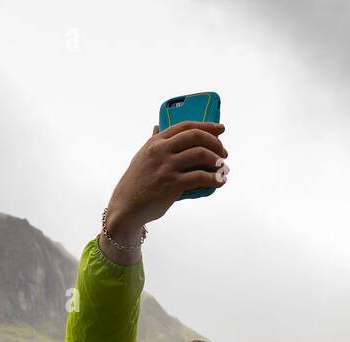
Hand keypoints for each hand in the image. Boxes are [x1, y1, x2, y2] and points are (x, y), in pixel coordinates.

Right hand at [100, 121, 228, 263]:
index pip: (185, 126)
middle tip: (223, 153)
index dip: (206, 126)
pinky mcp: (172, 185)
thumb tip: (157, 126)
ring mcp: (166, 167)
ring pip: (200, 154)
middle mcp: (160, 151)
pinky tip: (220, 182)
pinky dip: (214, 179)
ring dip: (217, 161)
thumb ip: (152, 141)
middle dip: (215, 143)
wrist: (126, 207)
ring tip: (223, 169)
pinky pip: (200, 177)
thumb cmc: (136, 183)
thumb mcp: (141, 157)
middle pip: (195, 137)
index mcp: (155, 142)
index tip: (221, 129)